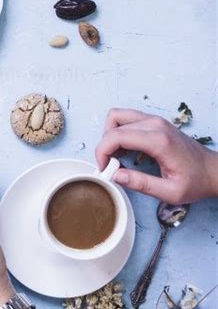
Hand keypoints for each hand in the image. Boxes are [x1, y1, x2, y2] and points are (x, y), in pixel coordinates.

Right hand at [95, 108, 217, 203]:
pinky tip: (125, 150)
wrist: (212, 170)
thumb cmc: (195, 181)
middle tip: (110, 165)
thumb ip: (141, 184)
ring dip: (110, 136)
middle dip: (104, 145)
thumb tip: (115, 176)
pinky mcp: (155, 122)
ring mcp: (155, 120)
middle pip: (114, 123)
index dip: (102, 152)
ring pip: (117, 116)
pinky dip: (119, 132)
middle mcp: (155, 124)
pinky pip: (127, 119)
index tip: (104, 169)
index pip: (117, 136)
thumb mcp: (170, 192)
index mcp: (159, 140)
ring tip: (116, 156)